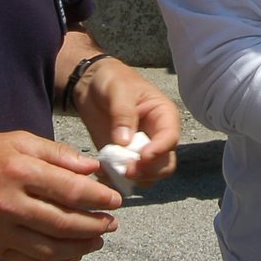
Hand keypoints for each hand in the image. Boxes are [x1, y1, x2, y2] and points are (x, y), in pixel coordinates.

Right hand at [0, 130, 122, 260]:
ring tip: (97, 239)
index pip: (70, 191)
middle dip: (95, 225)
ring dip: (81, 247)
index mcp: (20, 171)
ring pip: (51, 249)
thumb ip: (58, 154)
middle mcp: (11, 204)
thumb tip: (91, 167)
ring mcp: (1, 230)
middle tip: (111, 223)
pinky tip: (72, 253)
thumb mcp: (19, 140)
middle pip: (65, 224)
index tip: (116, 200)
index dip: (98, 198)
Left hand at [75, 59, 180, 188]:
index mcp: (163, 116)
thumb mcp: (118, 89)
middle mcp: (156, 137)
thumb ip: (123, 113)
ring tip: (111, 170)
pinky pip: (125, 178)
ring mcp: (139, 150)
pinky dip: (115, 181)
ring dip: (131, 179)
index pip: (170, 138)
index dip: (159, 150)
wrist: (91, 84)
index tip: (142, 157)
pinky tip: (102, 172)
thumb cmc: (112, 79)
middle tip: (126, 170)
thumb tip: (125, 142)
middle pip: (164, 165)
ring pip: (147, 176)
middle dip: (148, 172)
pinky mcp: (122, 158)